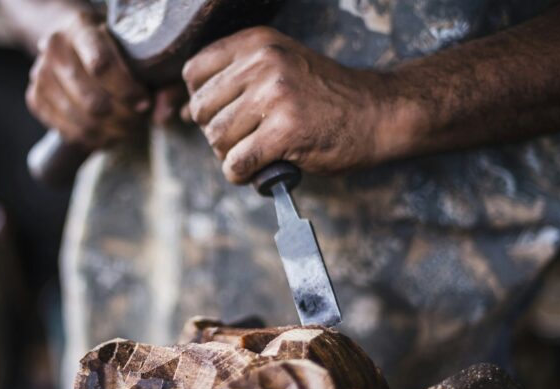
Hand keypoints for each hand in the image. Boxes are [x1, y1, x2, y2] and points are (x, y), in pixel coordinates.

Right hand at [26, 6, 150, 147]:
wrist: (72, 41)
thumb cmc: (114, 47)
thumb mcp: (141, 52)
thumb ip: (162, 83)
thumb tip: (162, 116)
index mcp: (80, 28)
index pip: (101, 65)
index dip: (127, 92)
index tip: (144, 103)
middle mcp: (55, 49)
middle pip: (93, 101)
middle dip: (123, 118)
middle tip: (138, 119)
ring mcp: (40, 74)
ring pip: (81, 121)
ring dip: (111, 133)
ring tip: (127, 129)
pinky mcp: (35, 98)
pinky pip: (67, 132)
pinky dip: (93, 140)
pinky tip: (108, 134)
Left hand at [182, 27, 400, 183]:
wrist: (377, 112)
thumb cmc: (324, 96)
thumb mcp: (278, 68)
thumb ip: (232, 83)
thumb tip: (182, 113)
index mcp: (256, 42)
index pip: (194, 72)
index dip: (202, 101)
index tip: (226, 114)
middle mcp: (262, 62)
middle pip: (201, 110)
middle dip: (216, 133)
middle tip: (244, 140)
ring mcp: (274, 96)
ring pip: (217, 139)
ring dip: (230, 156)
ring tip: (256, 153)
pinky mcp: (285, 131)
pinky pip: (238, 163)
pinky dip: (241, 175)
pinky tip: (257, 172)